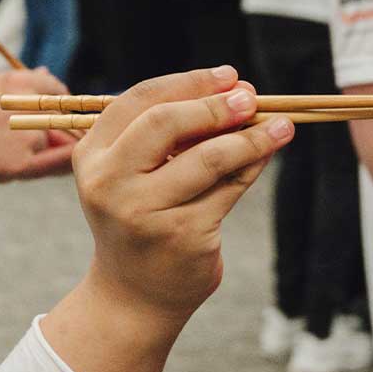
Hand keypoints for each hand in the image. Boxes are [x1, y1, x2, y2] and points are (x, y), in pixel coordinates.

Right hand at [72, 67, 291, 324]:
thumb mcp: (133, 174)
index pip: (138, 101)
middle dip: (214, 105)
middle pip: (165, 123)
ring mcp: (144, 212)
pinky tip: (268, 153)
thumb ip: (169, 136)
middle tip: (251, 97)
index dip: (187, 82)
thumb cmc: (139, 220)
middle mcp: (109, 182)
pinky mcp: (181, 235)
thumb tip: (236, 93)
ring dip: (249, 137)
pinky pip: (227, 189)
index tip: (228, 75)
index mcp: (91, 156)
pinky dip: (252, 165)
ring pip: (207, 158)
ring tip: (281, 125)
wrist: (132, 296)